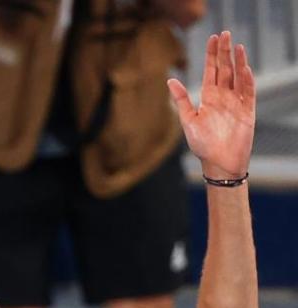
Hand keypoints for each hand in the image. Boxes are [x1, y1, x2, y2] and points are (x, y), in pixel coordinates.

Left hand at [167, 31, 255, 179]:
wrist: (219, 162)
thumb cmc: (202, 144)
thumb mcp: (189, 120)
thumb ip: (182, 100)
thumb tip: (170, 80)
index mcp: (208, 97)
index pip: (211, 71)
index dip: (212, 55)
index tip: (213, 38)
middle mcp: (223, 97)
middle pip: (225, 69)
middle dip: (224, 52)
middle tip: (225, 33)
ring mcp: (236, 102)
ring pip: (238, 76)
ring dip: (238, 61)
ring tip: (236, 46)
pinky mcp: (247, 111)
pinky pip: (248, 91)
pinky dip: (247, 80)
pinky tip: (245, 67)